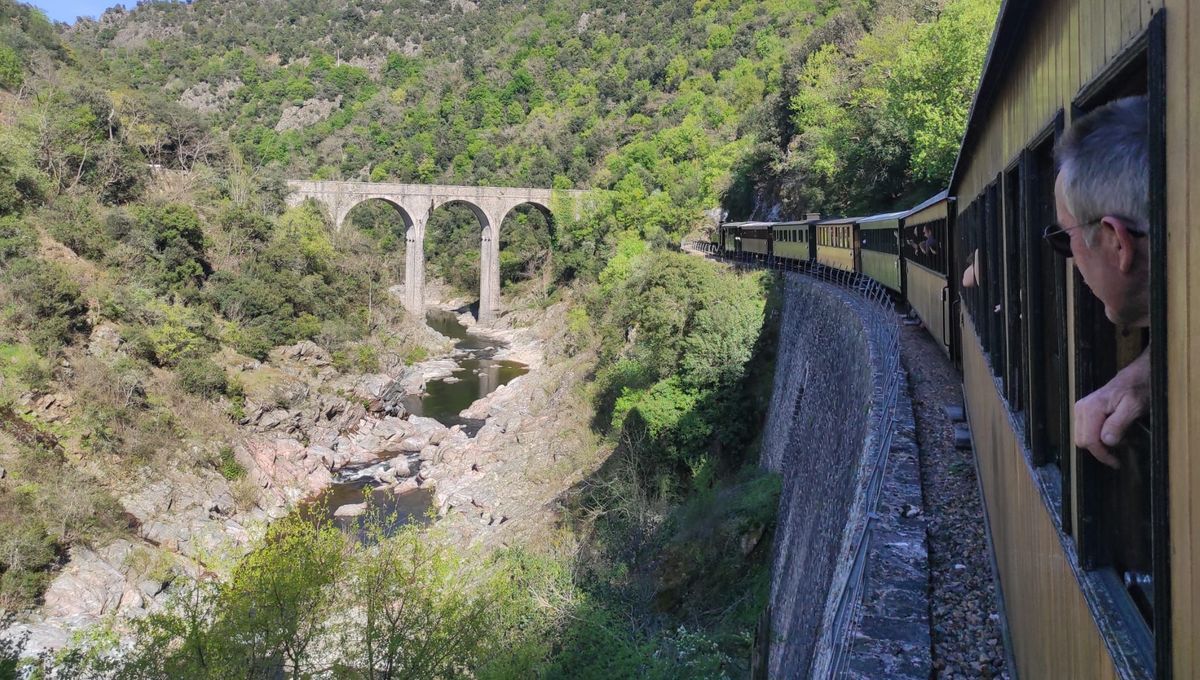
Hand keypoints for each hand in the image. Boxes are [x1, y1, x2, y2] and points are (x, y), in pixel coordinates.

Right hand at [1074, 348, 1150, 467]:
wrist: (1137, 375)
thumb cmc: (1137, 388)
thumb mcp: (1133, 406)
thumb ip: (1118, 424)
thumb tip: (1106, 441)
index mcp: (1090, 408)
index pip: (1088, 440)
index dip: (1102, 454)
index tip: (1116, 462)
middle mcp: (1081, 408)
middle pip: (1081, 441)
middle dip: (1100, 450)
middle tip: (1120, 451)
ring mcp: (1081, 409)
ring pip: (1082, 437)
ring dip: (1099, 444)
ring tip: (1119, 441)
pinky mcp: (1084, 411)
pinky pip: (1086, 431)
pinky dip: (1098, 437)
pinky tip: (1113, 434)